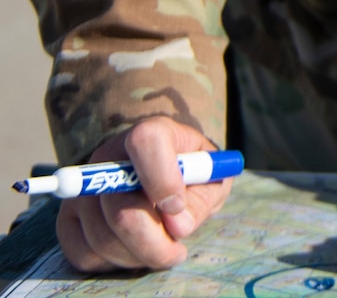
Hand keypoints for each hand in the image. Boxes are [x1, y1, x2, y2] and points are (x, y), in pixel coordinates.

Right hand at [55, 119, 231, 272]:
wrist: (163, 174)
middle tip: (176, 251)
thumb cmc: (192, 175)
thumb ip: (200, 201)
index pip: (146, 142)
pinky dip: (114, 262)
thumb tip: (177, 227)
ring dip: (137, 255)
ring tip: (159, 248)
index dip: (162, 180)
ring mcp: (83, 189)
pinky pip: (85, 255)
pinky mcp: (67, 219)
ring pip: (103, 239)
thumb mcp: (211, 181)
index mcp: (153, 131)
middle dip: (154, 242)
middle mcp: (108, 156)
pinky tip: (134, 250)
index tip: (177, 206)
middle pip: (120, 210)